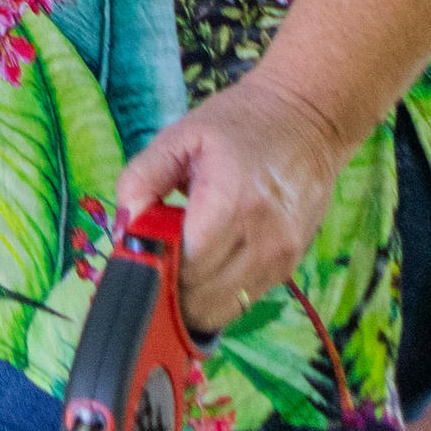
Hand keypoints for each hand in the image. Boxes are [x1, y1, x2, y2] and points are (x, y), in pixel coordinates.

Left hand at [105, 68, 354, 337]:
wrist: (306, 122)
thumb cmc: (238, 125)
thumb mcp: (178, 137)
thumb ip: (141, 179)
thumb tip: (124, 226)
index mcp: (230, 202)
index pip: (186, 267)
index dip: (155, 271)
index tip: (137, 258)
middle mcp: (262, 238)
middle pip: (203, 297)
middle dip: (168, 290)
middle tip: (152, 265)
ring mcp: (281, 257)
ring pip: (224, 308)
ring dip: (192, 300)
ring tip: (177, 267)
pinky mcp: (290, 266)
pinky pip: (245, 299)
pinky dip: (218, 294)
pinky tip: (206, 267)